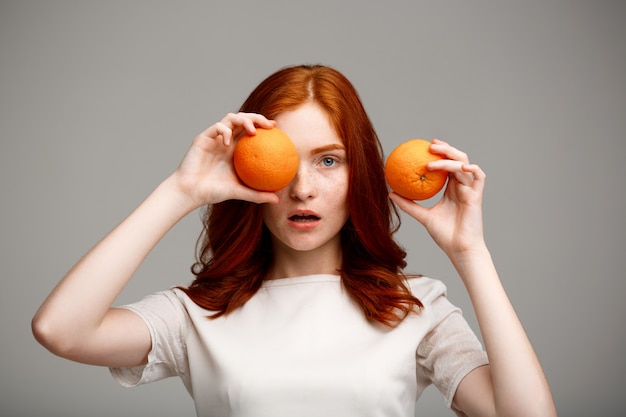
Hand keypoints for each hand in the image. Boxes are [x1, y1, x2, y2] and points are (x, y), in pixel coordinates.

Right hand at [170, 112, 279, 207]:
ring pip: (230, 118)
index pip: (251, 131)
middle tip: (269, 124)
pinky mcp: (203, 138)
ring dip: (243, 120)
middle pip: (243, 120)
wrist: (191, 192)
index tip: (276, 127)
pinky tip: (229, 142)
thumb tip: (277, 199)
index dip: (263, 125)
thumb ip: (257, 194)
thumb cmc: (213, 192)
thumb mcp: (239, 192)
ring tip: (252, 130)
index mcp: (235, 149)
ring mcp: (215, 138)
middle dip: (257, 117)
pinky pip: (216, 128)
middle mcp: (226, 140)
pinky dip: (224, 131)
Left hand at [389, 139, 486, 257]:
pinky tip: (461, 167)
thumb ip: (409, 205)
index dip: (441, 153)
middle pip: (458, 159)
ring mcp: (470, 190)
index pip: (448, 165)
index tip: (427, 146)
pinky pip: (480, 178)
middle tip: (431, 145)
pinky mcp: (477, 197)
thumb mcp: (423, 216)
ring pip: (465, 166)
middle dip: (447, 149)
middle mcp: (462, 186)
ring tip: (434, 157)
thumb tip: (390, 194)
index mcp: (451, 189)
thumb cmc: (445, 235)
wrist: (459, 249)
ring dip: (449, 159)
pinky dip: (473, 170)